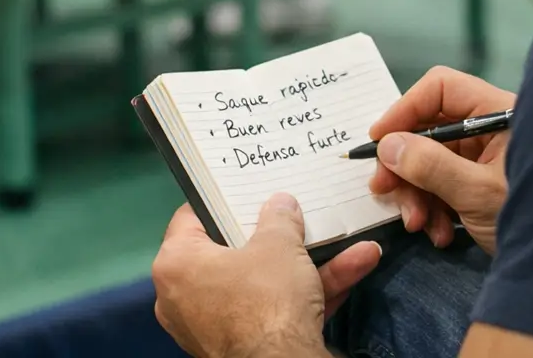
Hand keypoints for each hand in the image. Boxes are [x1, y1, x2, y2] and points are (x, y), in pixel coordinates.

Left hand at [152, 195, 380, 357]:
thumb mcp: (279, 244)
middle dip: (278, 237)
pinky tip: (355, 268)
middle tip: (295, 214)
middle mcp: (185, 297)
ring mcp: (215, 326)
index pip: (192, 218)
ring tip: (350, 240)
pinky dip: (311, 293)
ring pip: (266, 284)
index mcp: (176, 264)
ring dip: (312, 265)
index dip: (223, 201)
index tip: (248, 191)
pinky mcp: (244, 346)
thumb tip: (280, 203)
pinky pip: (276, 310)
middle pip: (235, 253)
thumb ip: (279, 218)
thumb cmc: (265, 296)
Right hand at [367, 66, 514, 254]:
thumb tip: (388, 145)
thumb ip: (430, 166)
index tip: (379, 140)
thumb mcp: (476, 192)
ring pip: (433, 161)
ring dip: (417, 194)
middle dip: (406, 164)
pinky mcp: (483, 186)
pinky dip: (435, 209)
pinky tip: (441, 235)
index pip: (441, 89)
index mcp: (498, 114)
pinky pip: (446, 186)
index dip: (404, 109)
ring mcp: (487, 159)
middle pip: (431, 128)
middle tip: (383, 190)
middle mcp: (492, 130)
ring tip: (417, 224)